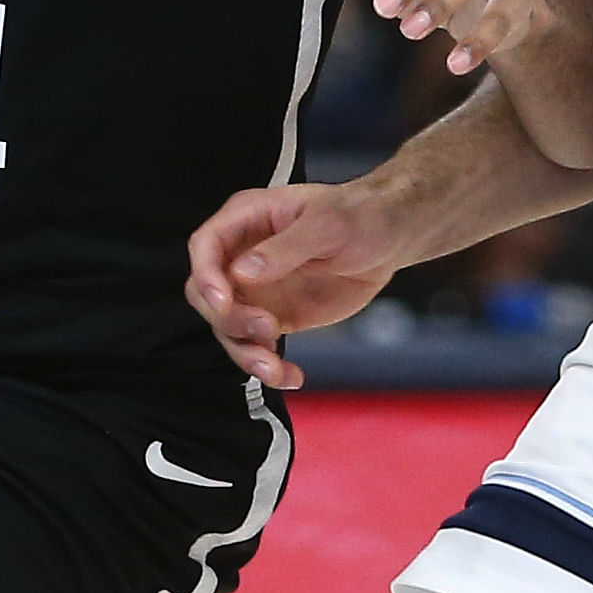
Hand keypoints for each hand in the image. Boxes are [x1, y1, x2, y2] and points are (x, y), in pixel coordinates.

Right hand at [186, 182, 409, 389]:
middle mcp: (242, 257)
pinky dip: (270, 369)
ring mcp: (257, 291)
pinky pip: (258, 348)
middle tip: (266, 328)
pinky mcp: (276, 317)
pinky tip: (291, 376)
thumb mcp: (326, 224)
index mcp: (247, 219)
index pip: (205, 247)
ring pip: (228, 329)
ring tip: (274, 367)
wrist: (387, 239)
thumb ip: (285, 247)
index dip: (206, 276)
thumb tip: (243, 272)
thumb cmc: (357, 215)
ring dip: (246, 354)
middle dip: (229, 319)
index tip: (223, 302)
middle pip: (207, 295)